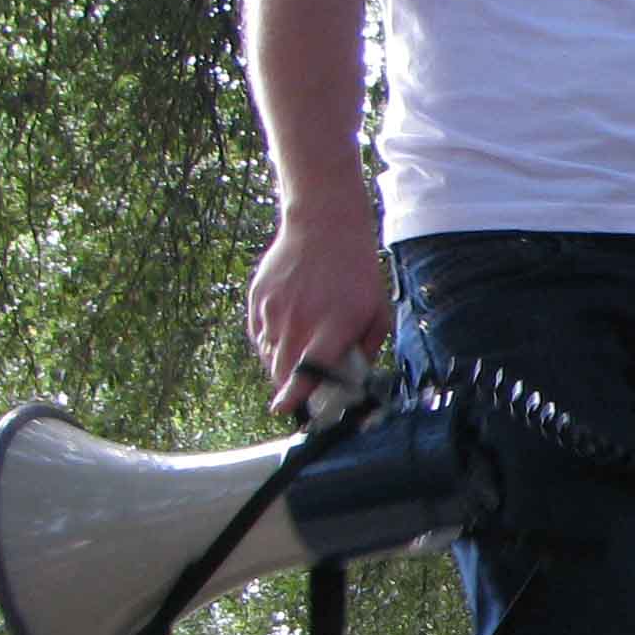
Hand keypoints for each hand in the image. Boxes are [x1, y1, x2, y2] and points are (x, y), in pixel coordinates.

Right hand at [246, 201, 391, 416]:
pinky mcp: (257, 299)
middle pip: (283, 371)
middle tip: (302, 388)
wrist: (324, 225)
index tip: (285, 410)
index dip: (295, 395)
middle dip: (290, 388)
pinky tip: (288, 327)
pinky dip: (271, 342)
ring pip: (269, 356)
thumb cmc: (358, 272)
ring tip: (302, 343)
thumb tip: (352, 380)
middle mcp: (298, 320)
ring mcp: (274, 310)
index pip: (309, 371)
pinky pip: (259, 336)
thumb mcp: (377, 311)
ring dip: (282, 363)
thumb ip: (366, 349)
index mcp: (332, 326)